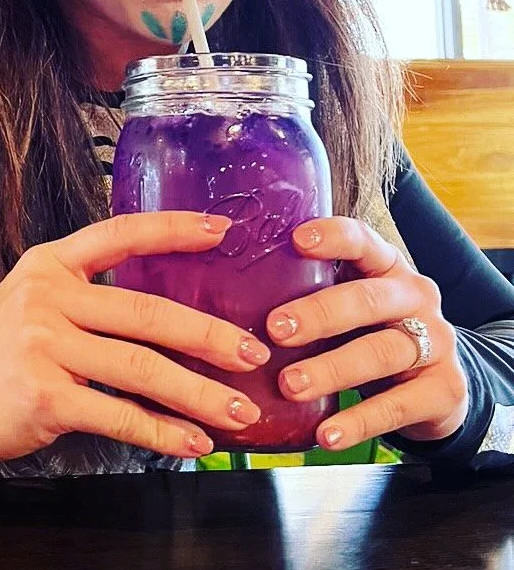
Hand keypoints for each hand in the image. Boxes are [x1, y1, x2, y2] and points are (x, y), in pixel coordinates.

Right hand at [0, 211, 271, 463]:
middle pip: (145, 312)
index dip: (173, 230)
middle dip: (208, 335)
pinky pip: (118, 415)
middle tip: (252, 352)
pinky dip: (162, 432)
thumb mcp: (38, 297)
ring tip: (238, 409)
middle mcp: (49, 297)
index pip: (119, 234)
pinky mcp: (45, 395)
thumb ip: (91, 293)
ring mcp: (45, 346)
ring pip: (140, 368)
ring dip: (197, 392)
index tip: (221, 232)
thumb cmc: (3, 345)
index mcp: (52, 262)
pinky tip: (193, 441)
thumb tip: (172, 312)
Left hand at [267, 216, 468, 450]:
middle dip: (319, 314)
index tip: (296, 241)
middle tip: (274, 329)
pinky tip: (326, 434)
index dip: (333, 237)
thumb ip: (307, 287)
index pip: (363, 241)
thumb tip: (225, 289)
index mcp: (387, 265)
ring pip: (381, 352)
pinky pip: (399, 406)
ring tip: (288, 385)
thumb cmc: (368, 330)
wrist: (437, 384)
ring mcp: (436, 342)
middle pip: (368, 299)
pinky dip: (359, 422)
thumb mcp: (347, 300)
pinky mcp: (445, 390)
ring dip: (331, 370)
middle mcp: (414, 296)